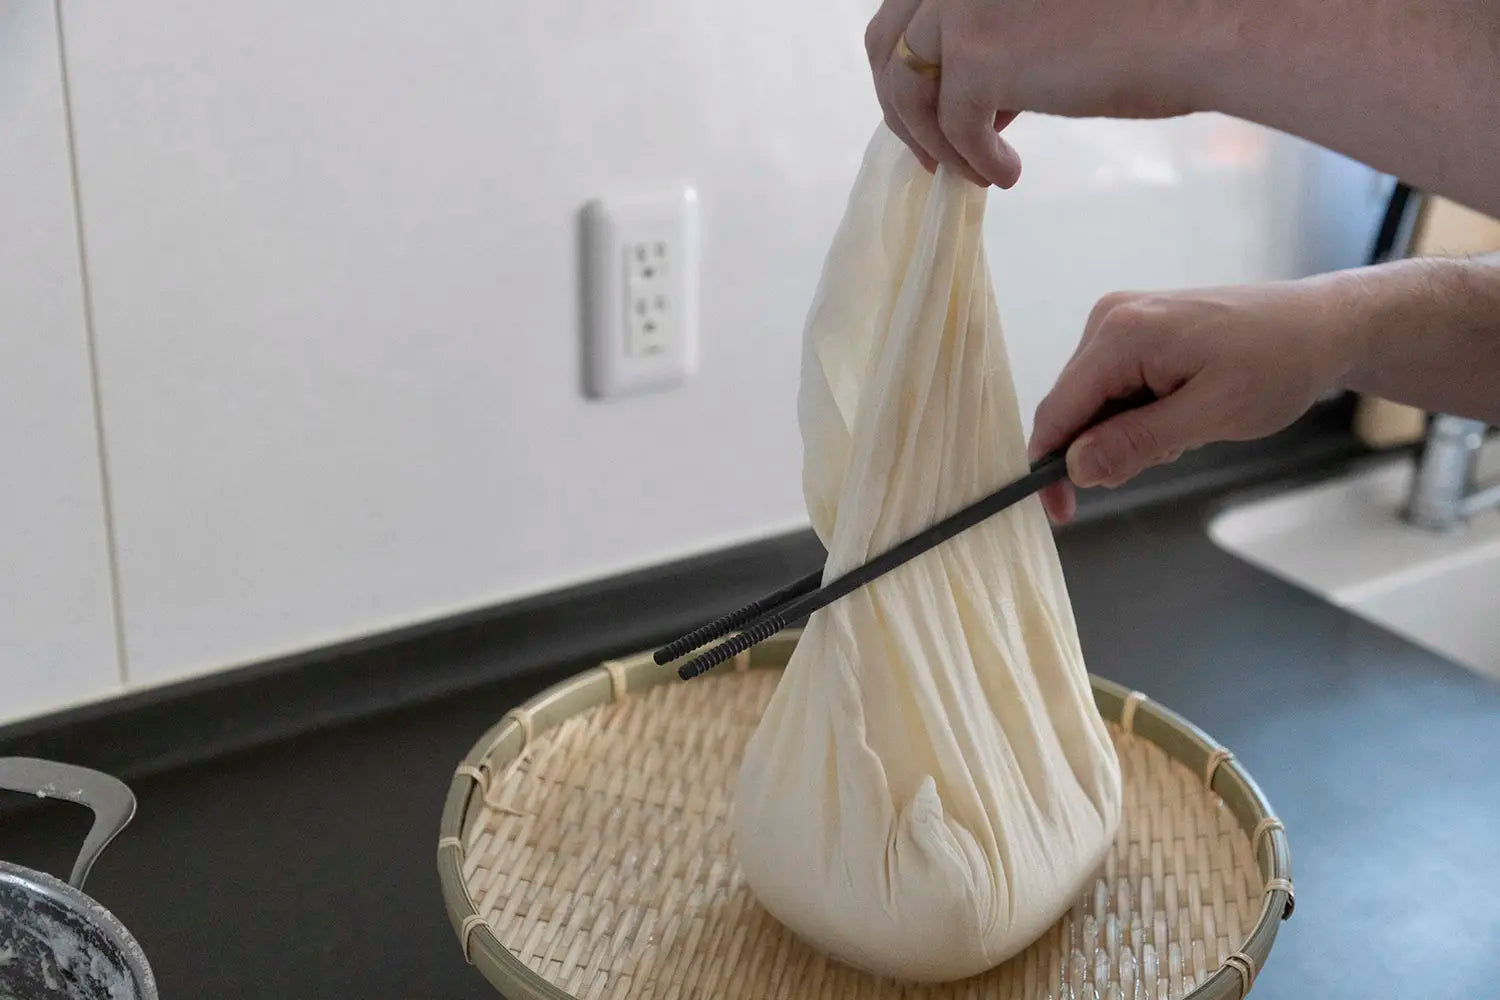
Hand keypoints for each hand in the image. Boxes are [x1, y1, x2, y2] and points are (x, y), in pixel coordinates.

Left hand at [865, 0, 1227, 185]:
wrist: (1207, 25)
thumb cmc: (1152, 22)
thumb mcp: (1050, 23)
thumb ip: (999, 42)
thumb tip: (971, 93)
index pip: (907, 8)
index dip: (910, 64)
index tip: (932, 111)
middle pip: (887, 43)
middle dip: (902, 105)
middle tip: (933, 153)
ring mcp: (963, 6)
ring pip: (908, 89)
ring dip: (935, 139)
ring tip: (976, 171)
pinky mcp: (980, 56)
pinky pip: (953, 125)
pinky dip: (974, 159)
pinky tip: (1007, 175)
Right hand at [1028, 278, 1357, 522]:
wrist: (1321, 326)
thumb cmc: (1277, 365)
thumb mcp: (1210, 415)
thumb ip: (1137, 441)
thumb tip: (1075, 468)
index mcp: (1121, 333)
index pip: (1058, 411)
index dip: (1050, 467)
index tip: (1063, 513)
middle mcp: (1110, 319)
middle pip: (1073, 408)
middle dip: (1106, 448)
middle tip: (1169, 454)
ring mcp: (1122, 320)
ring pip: (1094, 403)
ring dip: (1128, 433)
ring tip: (1188, 428)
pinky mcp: (1138, 329)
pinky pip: (1115, 387)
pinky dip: (1139, 414)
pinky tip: (1183, 411)